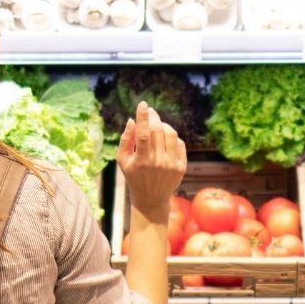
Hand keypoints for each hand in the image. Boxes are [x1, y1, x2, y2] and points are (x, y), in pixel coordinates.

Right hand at [116, 101, 185, 225]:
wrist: (151, 198)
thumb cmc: (134, 176)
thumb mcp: (123, 160)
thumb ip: (125, 140)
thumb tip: (132, 120)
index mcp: (141, 161)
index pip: (143, 134)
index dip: (143, 117)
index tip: (143, 104)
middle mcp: (158, 162)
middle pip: (158, 131)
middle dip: (154, 117)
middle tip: (150, 111)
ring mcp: (171, 165)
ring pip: (171, 134)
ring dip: (164, 125)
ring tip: (157, 126)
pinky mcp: (181, 166)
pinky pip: (179, 143)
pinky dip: (172, 137)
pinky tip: (165, 139)